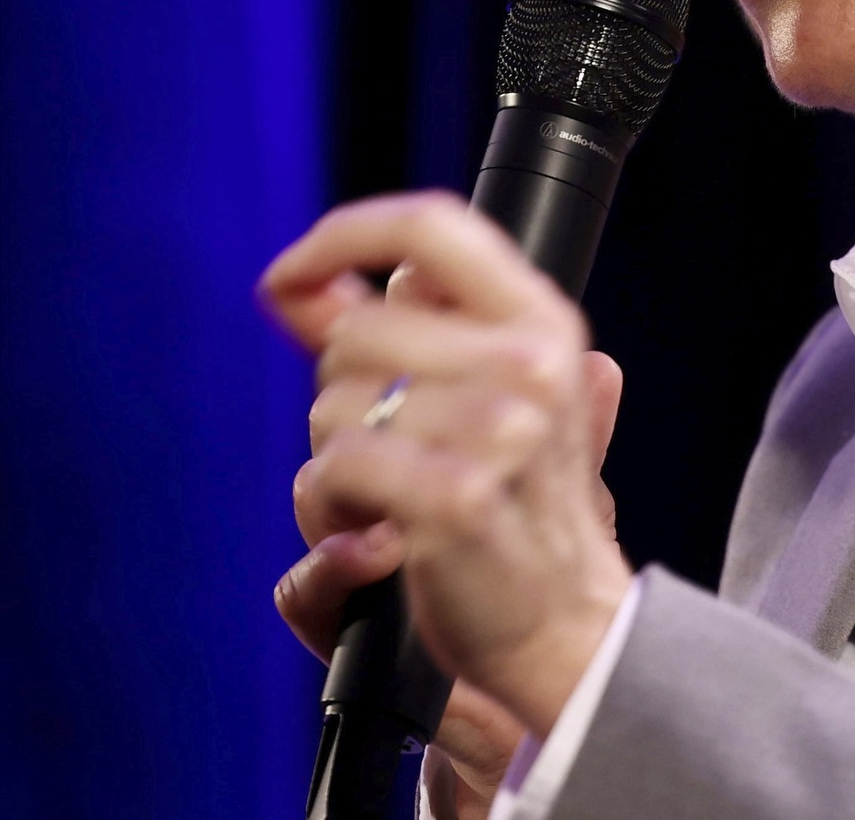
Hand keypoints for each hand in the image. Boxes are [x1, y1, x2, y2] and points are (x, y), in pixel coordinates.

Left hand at [261, 192, 634, 744]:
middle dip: (343, 396)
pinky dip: (333, 510)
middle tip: (391, 451)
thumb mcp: (483, 395)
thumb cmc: (513, 508)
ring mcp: (500, 429)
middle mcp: (531, 363)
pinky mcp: (455, 498)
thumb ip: (397, 330)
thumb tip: (296, 286)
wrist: (563, 628)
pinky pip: (333, 469)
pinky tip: (376, 535)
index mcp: (542, 321)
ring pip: (333, 405)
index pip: (430, 225)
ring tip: (392, 501)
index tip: (291, 274)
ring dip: (335, 464)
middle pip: (355, 331)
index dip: (343, 235)